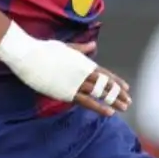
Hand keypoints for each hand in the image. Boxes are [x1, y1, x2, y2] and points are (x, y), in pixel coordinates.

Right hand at [0, 24, 131, 115]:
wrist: (30, 57)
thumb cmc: (45, 50)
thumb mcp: (66, 47)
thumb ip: (81, 49)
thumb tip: (92, 45)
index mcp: (84, 62)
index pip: (105, 74)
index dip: (117, 82)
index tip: (126, 88)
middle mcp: (83, 73)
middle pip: (105, 85)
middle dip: (118, 94)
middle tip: (128, 102)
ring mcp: (76, 83)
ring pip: (100, 94)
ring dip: (113, 101)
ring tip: (123, 108)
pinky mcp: (67, 93)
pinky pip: (87, 101)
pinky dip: (99, 106)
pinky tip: (109, 112)